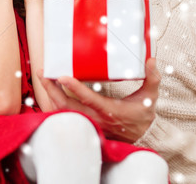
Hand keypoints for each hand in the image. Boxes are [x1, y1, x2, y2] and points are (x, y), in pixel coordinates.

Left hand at [39, 58, 160, 142]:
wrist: (140, 136)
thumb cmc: (142, 114)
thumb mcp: (150, 97)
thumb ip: (152, 78)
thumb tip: (151, 60)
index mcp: (109, 110)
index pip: (89, 99)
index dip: (74, 88)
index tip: (62, 76)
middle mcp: (95, 118)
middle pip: (67, 106)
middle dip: (52, 89)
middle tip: (43, 72)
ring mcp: (87, 122)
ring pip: (61, 112)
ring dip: (50, 96)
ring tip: (43, 79)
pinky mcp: (83, 123)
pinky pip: (63, 116)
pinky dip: (53, 105)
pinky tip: (49, 93)